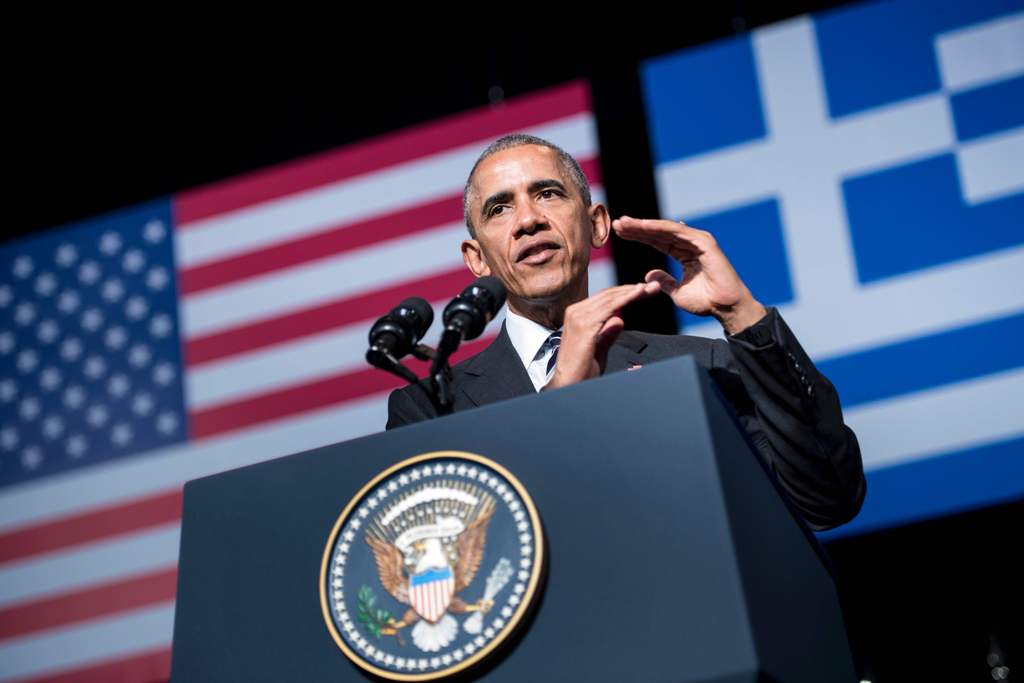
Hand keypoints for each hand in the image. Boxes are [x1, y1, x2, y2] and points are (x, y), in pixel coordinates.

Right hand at [544, 281, 660, 389]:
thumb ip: (608, 332)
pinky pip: (610, 308)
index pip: (604, 299)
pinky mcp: (585, 325)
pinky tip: (638, 295)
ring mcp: (578, 317)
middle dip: (632, 289)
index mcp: (577, 315)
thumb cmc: (581, 370)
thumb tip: (619, 318)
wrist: (569, 384)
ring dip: (632, 292)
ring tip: (650, 288)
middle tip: (653, 286)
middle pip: (608, 295)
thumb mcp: (599, 348)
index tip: (644, 291)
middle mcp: (575, 312)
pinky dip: (626, 299)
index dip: (625, 293)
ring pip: (610, 299)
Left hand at [611, 216, 766, 334]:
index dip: (639, 237)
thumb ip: (664, 281)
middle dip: (637, 228)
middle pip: (658, 233)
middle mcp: (690, 244)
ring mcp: (698, 241)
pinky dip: (658, 227)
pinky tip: (642, 225)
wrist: (725, 308)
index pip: (657, 241)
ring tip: (624, 223)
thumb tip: (649, 275)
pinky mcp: (704, 242)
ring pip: (665, 229)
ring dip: (643, 225)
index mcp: (684, 254)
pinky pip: (676, 231)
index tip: (619, 234)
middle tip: (617, 223)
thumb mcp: (677, 292)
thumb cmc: (706, 302)